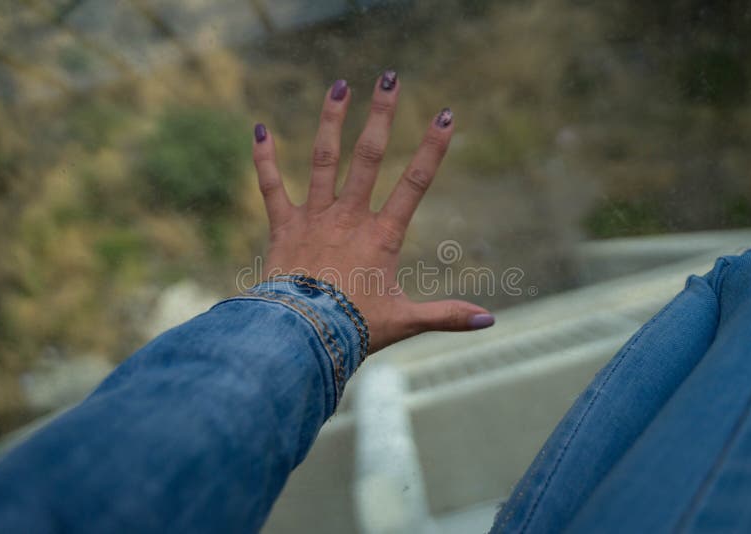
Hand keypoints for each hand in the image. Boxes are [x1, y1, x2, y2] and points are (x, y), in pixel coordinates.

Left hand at [252, 72, 493, 353]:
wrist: (302, 336)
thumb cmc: (355, 329)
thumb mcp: (406, 321)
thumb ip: (447, 315)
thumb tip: (491, 319)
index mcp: (382, 235)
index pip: (414, 184)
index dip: (432, 149)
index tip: (446, 115)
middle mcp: (349, 217)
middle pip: (368, 156)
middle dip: (382, 115)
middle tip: (389, 77)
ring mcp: (314, 218)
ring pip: (324, 159)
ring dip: (332, 121)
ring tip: (339, 85)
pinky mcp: (283, 226)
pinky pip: (271, 186)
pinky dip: (264, 159)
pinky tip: (259, 128)